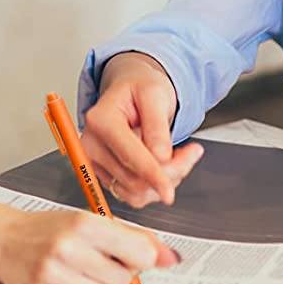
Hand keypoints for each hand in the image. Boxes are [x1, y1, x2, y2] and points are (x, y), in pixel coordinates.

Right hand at [0, 205, 178, 283]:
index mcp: (83, 224)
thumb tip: (170, 257)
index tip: (131, 253)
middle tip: (102, 262)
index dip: (141, 256)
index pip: (139, 252)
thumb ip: (132, 237)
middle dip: (121, 274)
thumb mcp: (89, 220)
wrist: (2, 240)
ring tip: (88, 275)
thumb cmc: (48, 229)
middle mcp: (67, 249)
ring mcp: (53, 277)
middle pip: (124, 280)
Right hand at [82, 53, 200, 206]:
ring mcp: (95, 162)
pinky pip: (132, 195)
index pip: (129, 157)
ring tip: (177, 156)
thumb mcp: (155, 94)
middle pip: (134, 179)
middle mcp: (91, 144)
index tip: (169, 192)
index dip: (153, 176)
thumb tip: (160, 156)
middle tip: (191, 153)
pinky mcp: (103, 175)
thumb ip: (157, 125)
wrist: (131, 92)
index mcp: (100, 120)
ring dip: (163, 182)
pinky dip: (153, 186)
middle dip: (169, 173)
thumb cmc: (140, 88)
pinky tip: (163, 165)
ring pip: (134, 192)